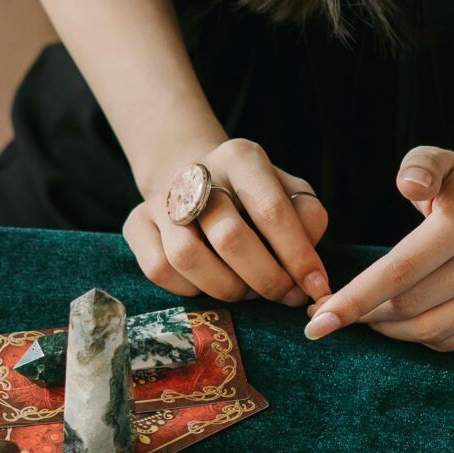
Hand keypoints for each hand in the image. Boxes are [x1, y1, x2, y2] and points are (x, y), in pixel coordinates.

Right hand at [123, 136, 331, 307]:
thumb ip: (308, 220)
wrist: (195, 179)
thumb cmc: (254, 196)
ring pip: (187, 257)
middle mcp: (196, 172)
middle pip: (229, 237)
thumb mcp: (290, 193)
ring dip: (227, 288)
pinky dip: (190, 289)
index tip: (317, 288)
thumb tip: (311, 272)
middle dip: (265, 278)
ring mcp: (161, 198)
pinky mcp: (136, 223)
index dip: (298, 257)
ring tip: (247, 291)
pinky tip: (209, 284)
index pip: (272, 211)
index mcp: (241, 158)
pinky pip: (159, 270)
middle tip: (283, 295)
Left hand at [304, 143, 453, 352]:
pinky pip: (452, 341)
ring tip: (368, 314)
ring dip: (389, 330)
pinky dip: (420, 336)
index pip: (400, 271)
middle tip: (334, 311)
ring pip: (431, 331)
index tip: (316, 321)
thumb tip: (408, 184)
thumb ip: (418, 166)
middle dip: (365, 315)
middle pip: (410, 307)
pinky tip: (404, 319)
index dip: (354, 299)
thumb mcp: (438, 159)